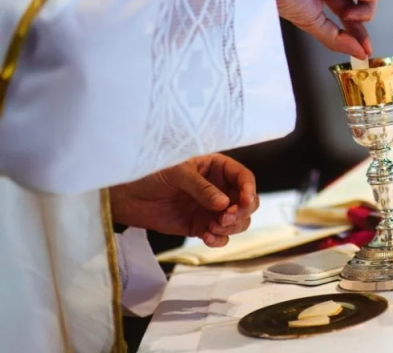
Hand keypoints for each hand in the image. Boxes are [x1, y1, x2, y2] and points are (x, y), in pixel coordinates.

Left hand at [110, 154, 257, 246]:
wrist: (127, 197)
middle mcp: (219, 188)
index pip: (244, 178)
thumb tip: (224, 203)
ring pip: (238, 221)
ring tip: (213, 228)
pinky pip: (220, 236)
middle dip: (241, 212)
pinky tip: (206, 237)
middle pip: (247, 202)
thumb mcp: (177, 174)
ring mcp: (211, 209)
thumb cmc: (151, 174)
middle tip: (225, 218)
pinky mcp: (201, 226)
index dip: (249, 190)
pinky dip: (218, 239)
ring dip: (231, 227)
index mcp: (217, 168)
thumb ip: (202, 188)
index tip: (244, 202)